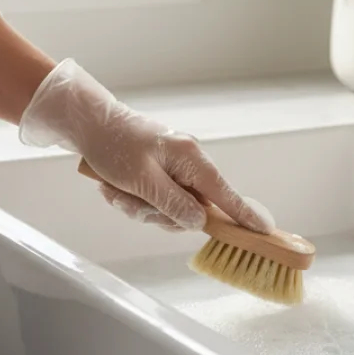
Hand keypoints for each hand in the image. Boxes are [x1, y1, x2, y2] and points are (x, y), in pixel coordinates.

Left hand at [18, 59, 272, 232]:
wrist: (89, 124)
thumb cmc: (113, 145)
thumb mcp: (141, 180)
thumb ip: (173, 204)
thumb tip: (199, 222)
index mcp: (190, 157)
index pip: (224, 193)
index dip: (242, 214)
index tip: (264, 230)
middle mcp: (189, 162)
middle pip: (191, 208)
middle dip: (157, 214)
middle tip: (130, 203)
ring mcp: (176, 168)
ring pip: (169, 208)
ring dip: (140, 207)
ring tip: (115, 191)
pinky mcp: (162, 172)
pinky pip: (155, 200)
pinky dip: (133, 200)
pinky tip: (113, 188)